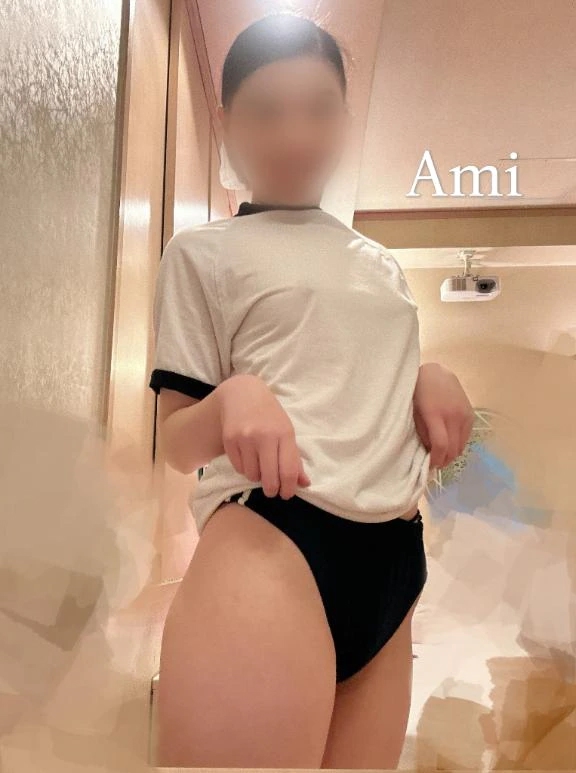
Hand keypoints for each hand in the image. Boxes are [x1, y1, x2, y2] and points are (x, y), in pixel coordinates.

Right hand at [215, 374, 310, 498]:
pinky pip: (239, 468)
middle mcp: (264, 436)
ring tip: (259, 466)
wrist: (242, 393)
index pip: (288, 470)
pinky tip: (248, 457)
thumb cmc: (270, 415)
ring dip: (257, 477)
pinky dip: (244, 468)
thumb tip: (304, 484)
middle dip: (272, 490)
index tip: (287, 494)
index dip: (289, 488)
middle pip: (270, 478)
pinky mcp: (229, 440)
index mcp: (284, 434)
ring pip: (252, 475)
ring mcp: (245, 438)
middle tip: (273, 491)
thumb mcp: (286, 431)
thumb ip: (294, 459)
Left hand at [413, 362, 473, 468]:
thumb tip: (430, 453)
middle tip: (434, 462)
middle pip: (453, 449)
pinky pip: (466, 437)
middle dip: (444, 460)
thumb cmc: (418, 392)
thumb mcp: (414, 412)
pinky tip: (449, 441)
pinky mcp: (471, 414)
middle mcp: (453, 415)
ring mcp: (465, 415)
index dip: (436, 460)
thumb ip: (423, 433)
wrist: (436, 373)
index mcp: (436, 414)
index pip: (441, 445)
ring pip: (462, 446)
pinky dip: (458, 444)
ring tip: (441, 453)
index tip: (430, 466)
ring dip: (451, 454)